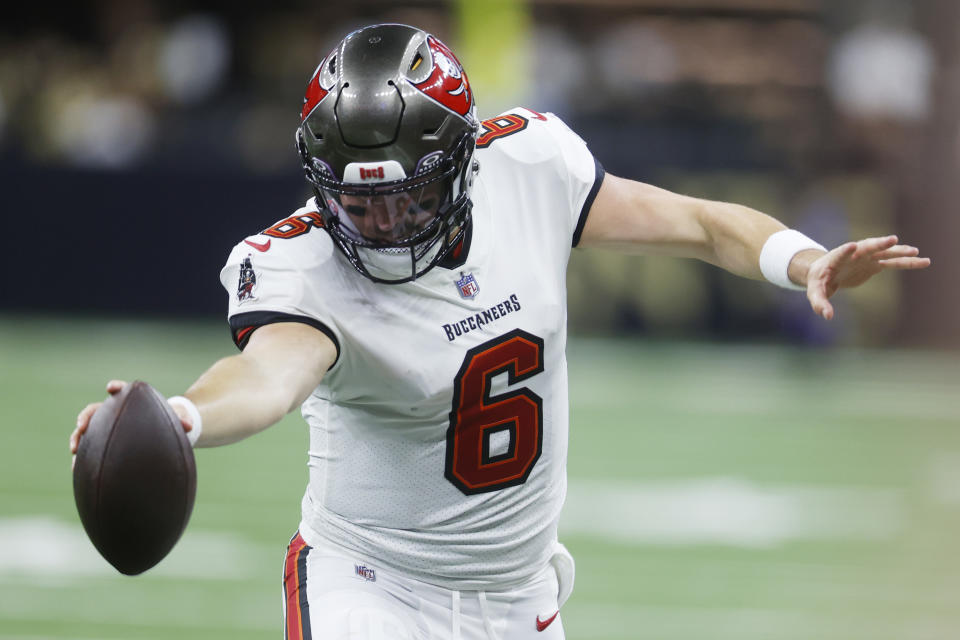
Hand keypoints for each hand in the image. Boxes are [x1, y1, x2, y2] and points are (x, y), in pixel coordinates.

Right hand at [70, 380, 193, 468]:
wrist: (159, 432)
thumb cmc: (166, 422)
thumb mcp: (174, 421)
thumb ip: (181, 421)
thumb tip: (189, 426)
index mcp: (131, 402)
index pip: (122, 391)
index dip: (117, 388)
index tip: (111, 388)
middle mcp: (113, 412)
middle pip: (95, 410)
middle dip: (86, 416)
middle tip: (81, 425)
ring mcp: (105, 427)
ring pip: (86, 429)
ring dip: (78, 437)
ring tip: (74, 449)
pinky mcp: (101, 441)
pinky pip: (88, 446)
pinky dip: (81, 455)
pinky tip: (77, 468)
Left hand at [805, 235, 929, 319]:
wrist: (825, 273)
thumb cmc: (818, 282)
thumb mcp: (815, 293)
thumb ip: (820, 303)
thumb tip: (827, 316)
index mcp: (835, 260)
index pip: (840, 253)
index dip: (846, 250)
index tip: (853, 245)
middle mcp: (853, 254)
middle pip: (866, 247)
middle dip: (878, 244)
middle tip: (892, 240)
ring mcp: (865, 257)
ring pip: (884, 252)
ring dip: (899, 252)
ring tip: (915, 251)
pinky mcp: (874, 264)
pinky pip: (892, 261)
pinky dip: (906, 262)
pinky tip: (923, 261)